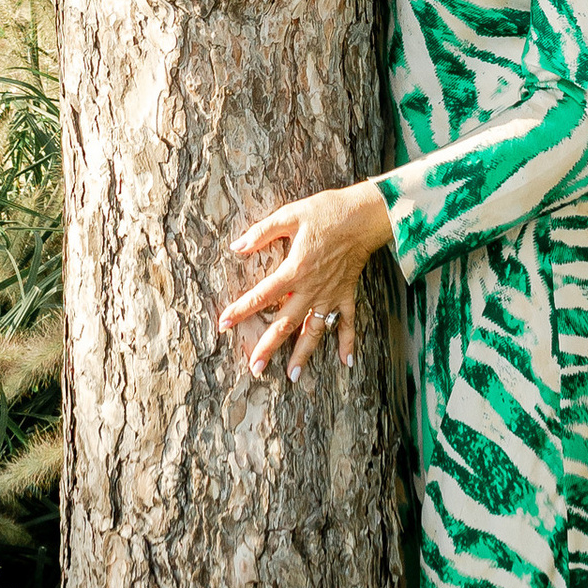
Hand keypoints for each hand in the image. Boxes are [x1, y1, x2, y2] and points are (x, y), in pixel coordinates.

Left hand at [217, 179, 392, 380]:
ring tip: (293, 376)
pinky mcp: (347, 294)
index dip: (241, 310)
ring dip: (303, 354)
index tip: (224, 324)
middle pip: (286, 324)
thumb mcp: (290, 215)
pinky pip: (348, 323)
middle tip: (255, 368)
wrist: (364, 215)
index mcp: (294, 269)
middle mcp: (311, 289)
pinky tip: (346, 363)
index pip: (262, 295)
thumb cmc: (326, 212)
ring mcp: (331, 295)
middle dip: (269, 347)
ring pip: (314, 331)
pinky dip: (347, 343)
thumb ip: (262, 232)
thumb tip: (236, 246)